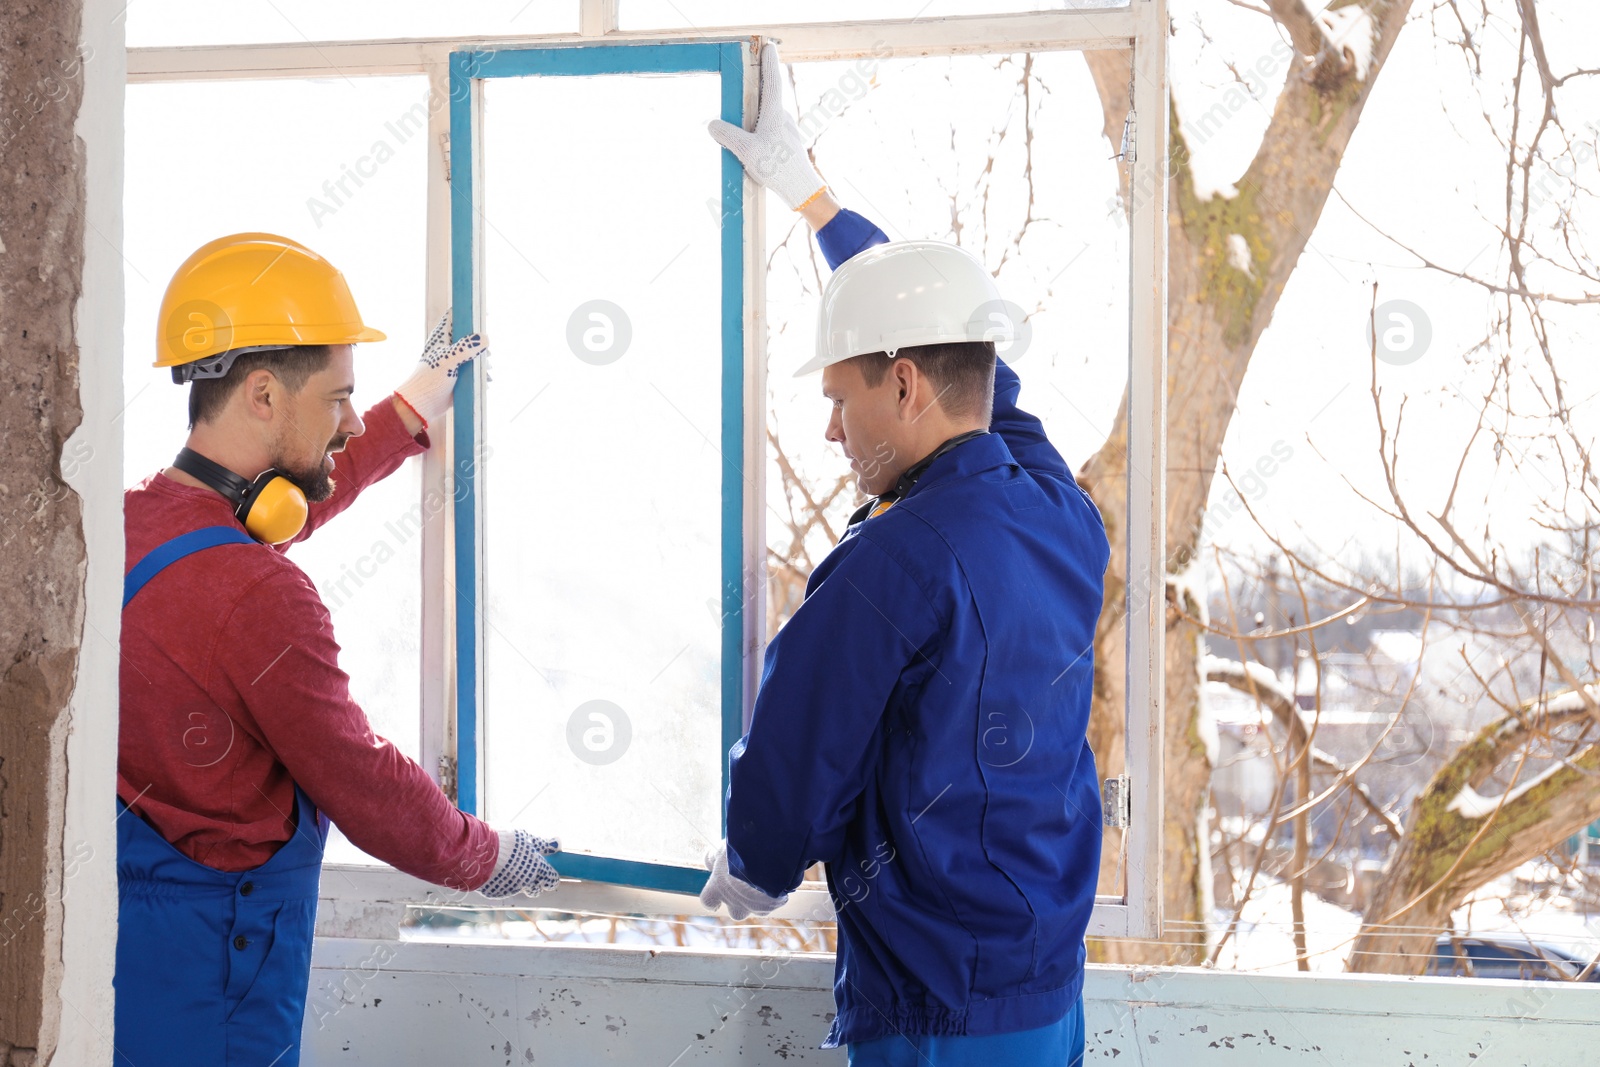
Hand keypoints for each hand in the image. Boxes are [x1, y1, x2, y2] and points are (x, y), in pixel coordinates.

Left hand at [393, 309, 487, 427]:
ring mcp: (454, 361)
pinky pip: (474, 370)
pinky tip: (486, 380)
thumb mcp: (448, 360)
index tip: (485, 314)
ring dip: (483, 360)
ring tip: (487, 368)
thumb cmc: (430, 379)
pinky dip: (481, 374)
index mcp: (441, 337)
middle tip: (487, 353)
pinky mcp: (459, 375)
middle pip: (469, 335)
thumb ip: (466, 348)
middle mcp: (448, 346)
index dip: (469, 312)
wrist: (422, 404)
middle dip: (481, 342)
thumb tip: (486, 338)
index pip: (455, 316)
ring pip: (474, 353)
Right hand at [479, 829, 560, 897]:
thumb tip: (558, 844)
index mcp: (536, 869)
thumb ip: (543, 844)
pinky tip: (494, 871)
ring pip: (517, 889)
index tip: (547, 873)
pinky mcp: (495, 893)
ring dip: (515, 881)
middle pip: (535, 890)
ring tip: (506, 866)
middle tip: (526, 871)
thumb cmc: (504, 841)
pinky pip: (501, 889)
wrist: (477, 852)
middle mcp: (526, 882)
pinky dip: (500, 882)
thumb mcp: (526, 838)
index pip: (551, 880)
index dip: (550, 877)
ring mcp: (510, 889)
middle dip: (534, 883)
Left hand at [700, 840, 787, 919]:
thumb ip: (714, 858)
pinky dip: (775, 894)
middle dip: (740, 903)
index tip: (717, 889)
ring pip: (756, 909)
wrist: (767, 857)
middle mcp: (734, 902)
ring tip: (765, 880)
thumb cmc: (740, 852)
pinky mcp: (772, 904)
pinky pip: (774, 902)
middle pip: (735, 913)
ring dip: (759, 900)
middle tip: (746, 885)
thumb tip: (709, 859)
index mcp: (718, 889)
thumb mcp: (723, 850)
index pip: (708, 901)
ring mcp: (754, 906)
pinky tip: (778, 880)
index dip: (712, 898)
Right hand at [707, 44, 826, 210]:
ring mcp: (787, 132)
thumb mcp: (746, 151)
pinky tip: (751, 147)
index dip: (768, 62)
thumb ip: (727, 135)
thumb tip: (712, 125)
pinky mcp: (787, 145)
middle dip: (759, 86)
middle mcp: (783, 119)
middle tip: (751, 74)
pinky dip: (759, 131)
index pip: (772, 80)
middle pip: (769, 97)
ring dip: (757, 114)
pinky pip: (770, 131)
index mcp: (775, 114)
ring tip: (744, 120)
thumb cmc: (777, 167)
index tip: (768, 47)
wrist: (802, 190)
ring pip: (768, 117)